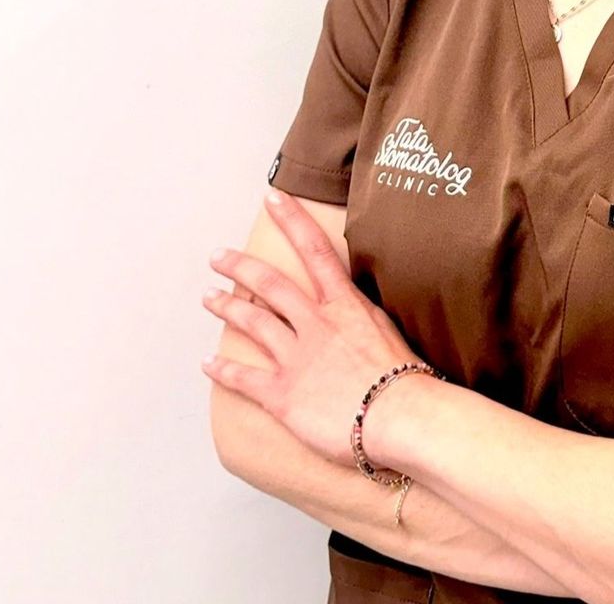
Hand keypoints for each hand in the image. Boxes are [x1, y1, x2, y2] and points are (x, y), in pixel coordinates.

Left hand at [201, 189, 417, 466]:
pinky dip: (223, 370)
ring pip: (252, 323)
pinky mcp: (283, 394)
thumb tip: (354, 306)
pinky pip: (244, 378)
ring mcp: (296, 357)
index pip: (314, 250)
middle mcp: (316, 323)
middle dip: (240, 266)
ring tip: (208, 298)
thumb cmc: (405, 378)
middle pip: (270, 285)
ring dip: (226, 308)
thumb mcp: (386, 329)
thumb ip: (362, 315)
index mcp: (344, 305)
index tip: (273, 198)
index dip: (292, 220)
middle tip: (218, 257)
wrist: (401, 414)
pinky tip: (208, 364)